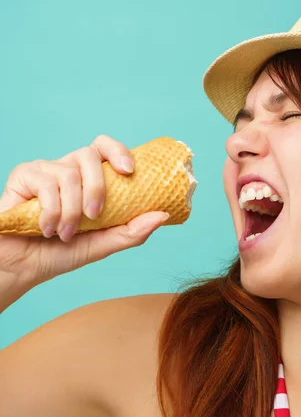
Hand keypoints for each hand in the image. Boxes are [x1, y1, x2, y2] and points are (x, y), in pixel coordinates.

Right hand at [0, 134, 168, 292]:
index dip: (118, 151)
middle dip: (97, 187)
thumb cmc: (60, 253)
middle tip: (94, 216)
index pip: (104, 149)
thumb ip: (131, 231)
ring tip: (65, 234)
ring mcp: (45, 170)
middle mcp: (67, 169)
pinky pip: (46, 183)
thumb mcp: (102, 244)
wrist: (22, 266)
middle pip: (89, 154)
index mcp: (87, 179)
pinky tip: (46, 229)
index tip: (129, 171)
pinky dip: (51, 212)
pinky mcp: (23, 175)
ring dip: (71, 211)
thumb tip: (163, 215)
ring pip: (68, 174)